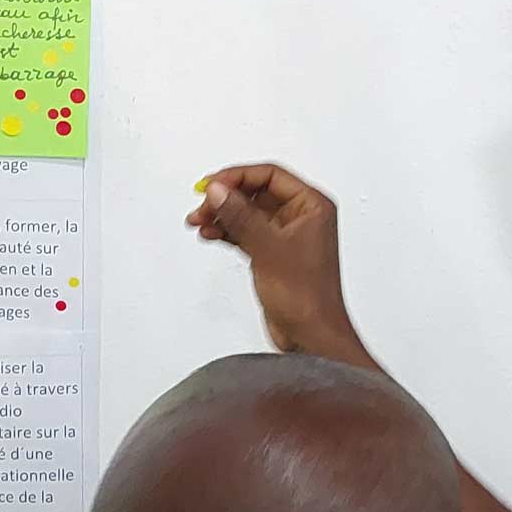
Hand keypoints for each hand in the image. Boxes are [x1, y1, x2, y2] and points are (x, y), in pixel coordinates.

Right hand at [186, 164, 368, 363]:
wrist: (310, 335)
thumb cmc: (308, 298)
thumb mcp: (268, 248)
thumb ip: (241, 216)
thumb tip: (219, 191)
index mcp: (312, 206)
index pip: (270, 176)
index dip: (238, 177)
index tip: (212, 185)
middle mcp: (301, 217)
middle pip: (256, 192)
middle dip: (226, 197)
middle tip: (202, 206)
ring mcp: (286, 236)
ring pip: (248, 213)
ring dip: (223, 214)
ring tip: (199, 220)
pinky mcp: (273, 254)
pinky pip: (246, 232)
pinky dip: (227, 231)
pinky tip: (210, 233)